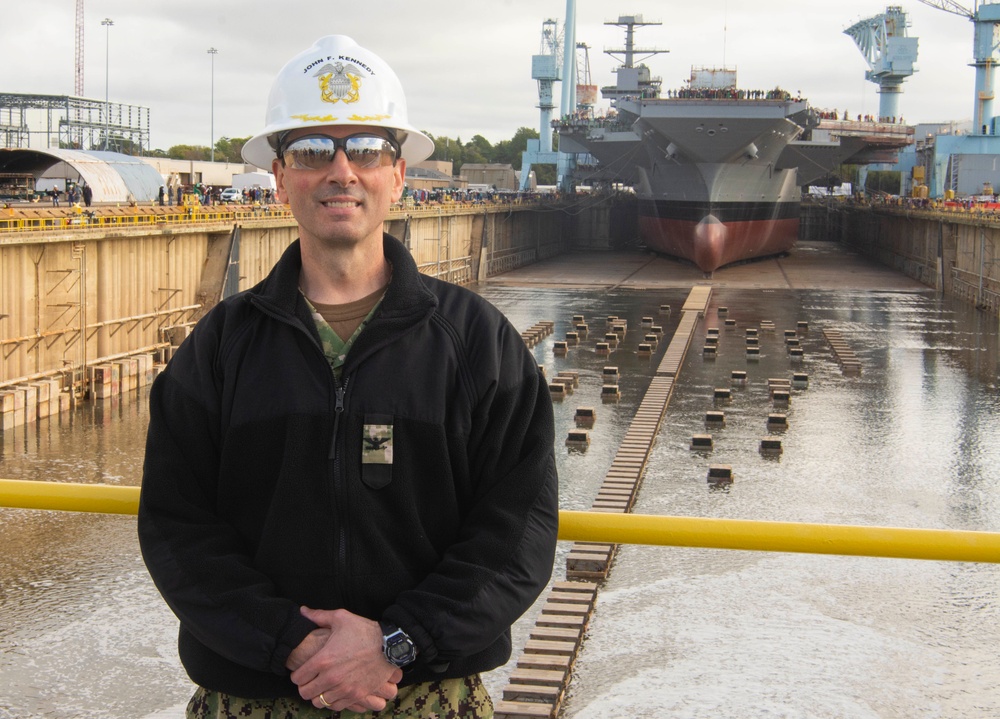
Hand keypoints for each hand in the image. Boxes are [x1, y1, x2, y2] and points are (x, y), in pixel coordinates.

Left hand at [288, 606, 402, 711]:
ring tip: (323, 686)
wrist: (390, 645)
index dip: (297, 674)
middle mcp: (331, 678)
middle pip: (305, 693)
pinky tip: (336, 691)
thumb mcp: (341, 618)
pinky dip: (333, 701)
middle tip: (311, 680)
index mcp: (323, 660)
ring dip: (319, 695)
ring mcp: (344, 689)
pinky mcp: (356, 695)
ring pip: (319, 702)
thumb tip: (303, 611)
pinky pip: (336, 706)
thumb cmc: (365, 631)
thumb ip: (319, 616)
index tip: (302, 671)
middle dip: (305, 686)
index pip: (297, 678)